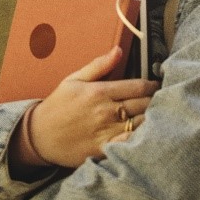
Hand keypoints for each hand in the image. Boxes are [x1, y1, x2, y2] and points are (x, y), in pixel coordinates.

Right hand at [11, 46, 158, 168]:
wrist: (39, 136)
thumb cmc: (58, 105)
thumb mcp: (74, 80)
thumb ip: (99, 65)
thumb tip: (119, 50)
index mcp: (100, 92)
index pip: (139, 87)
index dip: (152, 86)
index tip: (156, 86)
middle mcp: (106, 112)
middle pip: (145, 105)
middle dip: (155, 101)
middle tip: (160, 100)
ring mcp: (106, 132)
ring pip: (142, 124)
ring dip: (151, 119)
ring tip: (155, 116)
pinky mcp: (104, 149)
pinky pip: (130, 143)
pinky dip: (140, 138)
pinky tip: (144, 134)